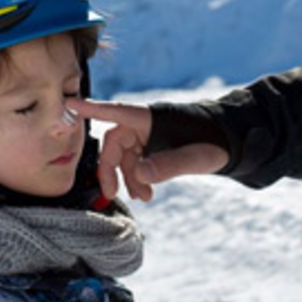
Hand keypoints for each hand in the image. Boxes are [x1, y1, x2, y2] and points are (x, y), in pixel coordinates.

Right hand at [67, 98, 228, 200]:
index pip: (114, 111)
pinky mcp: (153, 149)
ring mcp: (148, 137)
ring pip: (124, 158)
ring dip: (128, 179)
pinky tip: (147, 193)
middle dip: (111, 169)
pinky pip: (136, 164)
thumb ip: (167, 165)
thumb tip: (139, 174)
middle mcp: (144, 125)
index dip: (90, 109)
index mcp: (149, 118)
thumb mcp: (194, 157)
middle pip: (114, 144)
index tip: (69, 103)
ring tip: (145, 197)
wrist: (232, 146)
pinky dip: (138, 179)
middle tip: (113, 193)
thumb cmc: (215, 143)